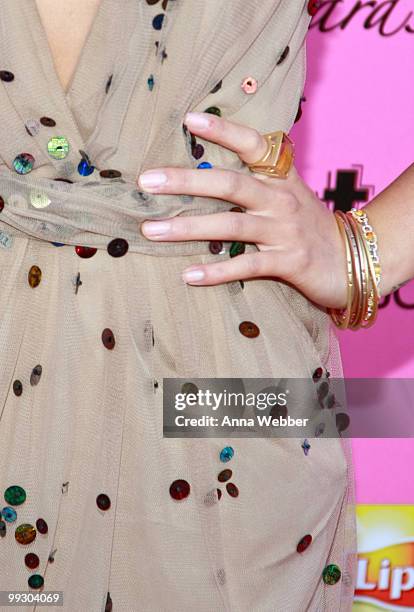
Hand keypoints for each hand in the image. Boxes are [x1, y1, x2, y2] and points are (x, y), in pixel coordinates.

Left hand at [138, 111, 347, 309]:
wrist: (353, 259)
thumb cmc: (307, 225)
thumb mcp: (287, 194)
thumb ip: (256, 180)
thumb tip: (204, 173)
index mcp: (280, 178)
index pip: (253, 145)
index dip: (224, 130)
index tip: (189, 119)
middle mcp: (282, 199)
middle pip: (231, 184)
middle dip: (186, 181)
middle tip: (147, 181)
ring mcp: (285, 231)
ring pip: (232, 225)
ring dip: (188, 228)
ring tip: (151, 230)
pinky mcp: (288, 262)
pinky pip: (247, 266)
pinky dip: (217, 271)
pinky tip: (188, 275)